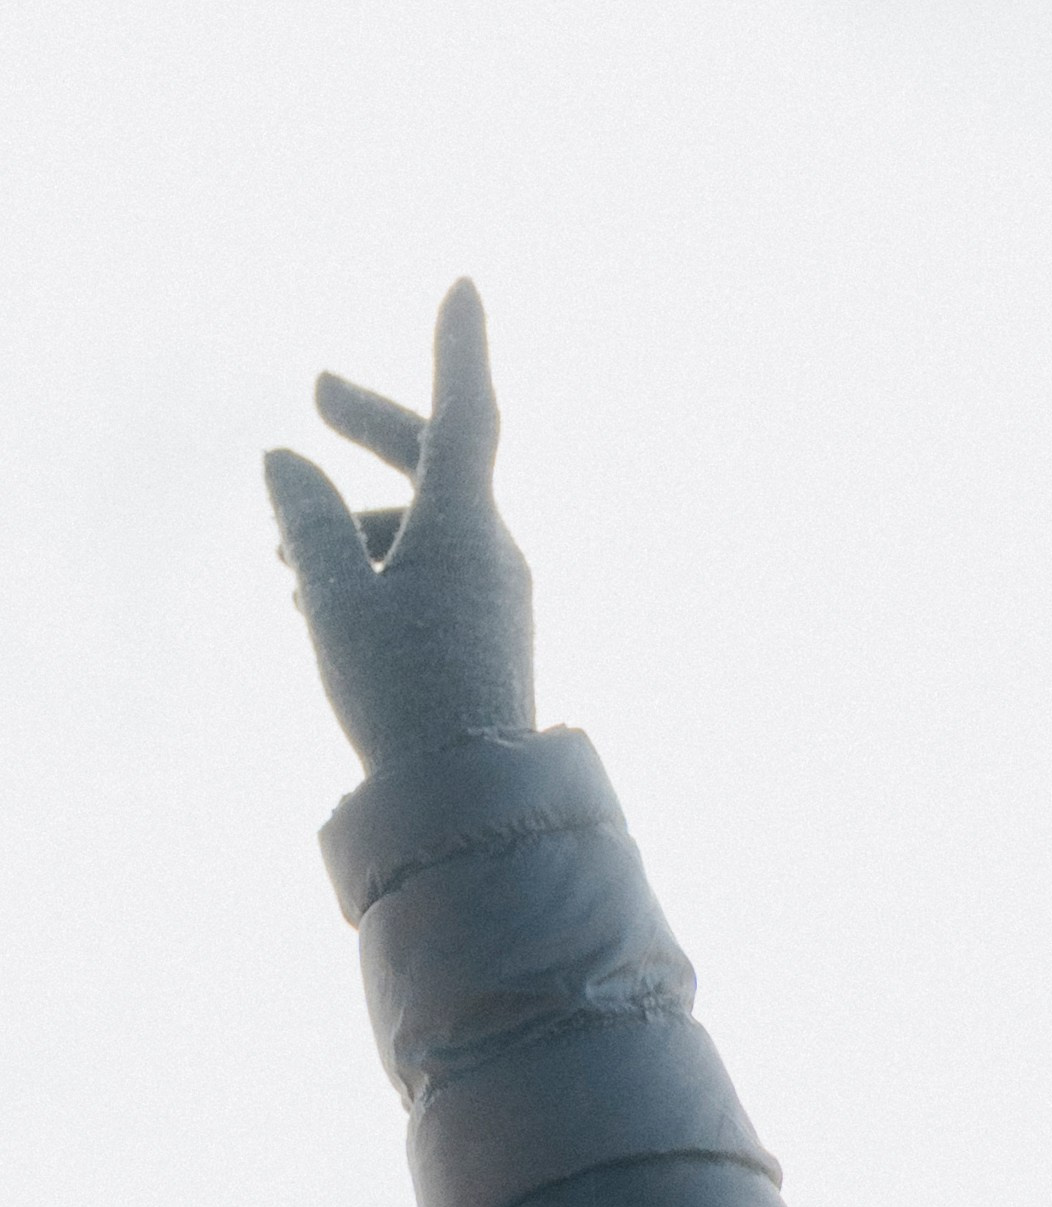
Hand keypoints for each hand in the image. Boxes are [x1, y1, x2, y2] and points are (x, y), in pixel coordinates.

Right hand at [264, 279, 534, 777]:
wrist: (472, 806)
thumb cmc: (404, 698)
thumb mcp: (335, 600)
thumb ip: (307, 522)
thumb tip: (285, 461)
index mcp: (466, 525)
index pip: (464, 410)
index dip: (458, 345)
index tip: (463, 285)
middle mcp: (495, 550)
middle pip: (438, 459)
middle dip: (371, 425)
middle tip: (317, 393)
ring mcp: (498, 596)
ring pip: (427, 524)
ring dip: (358, 520)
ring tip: (282, 559)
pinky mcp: (490, 638)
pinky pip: (434, 574)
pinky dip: (380, 565)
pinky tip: (322, 605)